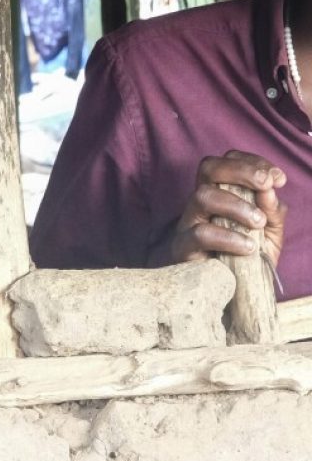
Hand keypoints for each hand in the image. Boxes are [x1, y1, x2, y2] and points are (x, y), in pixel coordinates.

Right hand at [168, 150, 287, 266]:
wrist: (232, 298)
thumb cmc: (247, 260)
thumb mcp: (269, 235)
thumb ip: (273, 212)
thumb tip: (271, 190)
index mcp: (220, 193)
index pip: (227, 162)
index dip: (251, 162)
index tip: (277, 177)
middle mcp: (201, 202)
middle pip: (208, 167)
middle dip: (239, 170)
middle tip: (265, 183)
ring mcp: (189, 222)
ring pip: (202, 195)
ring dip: (236, 204)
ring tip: (258, 222)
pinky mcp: (183, 247)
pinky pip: (200, 233)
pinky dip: (228, 237)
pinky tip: (248, 247)